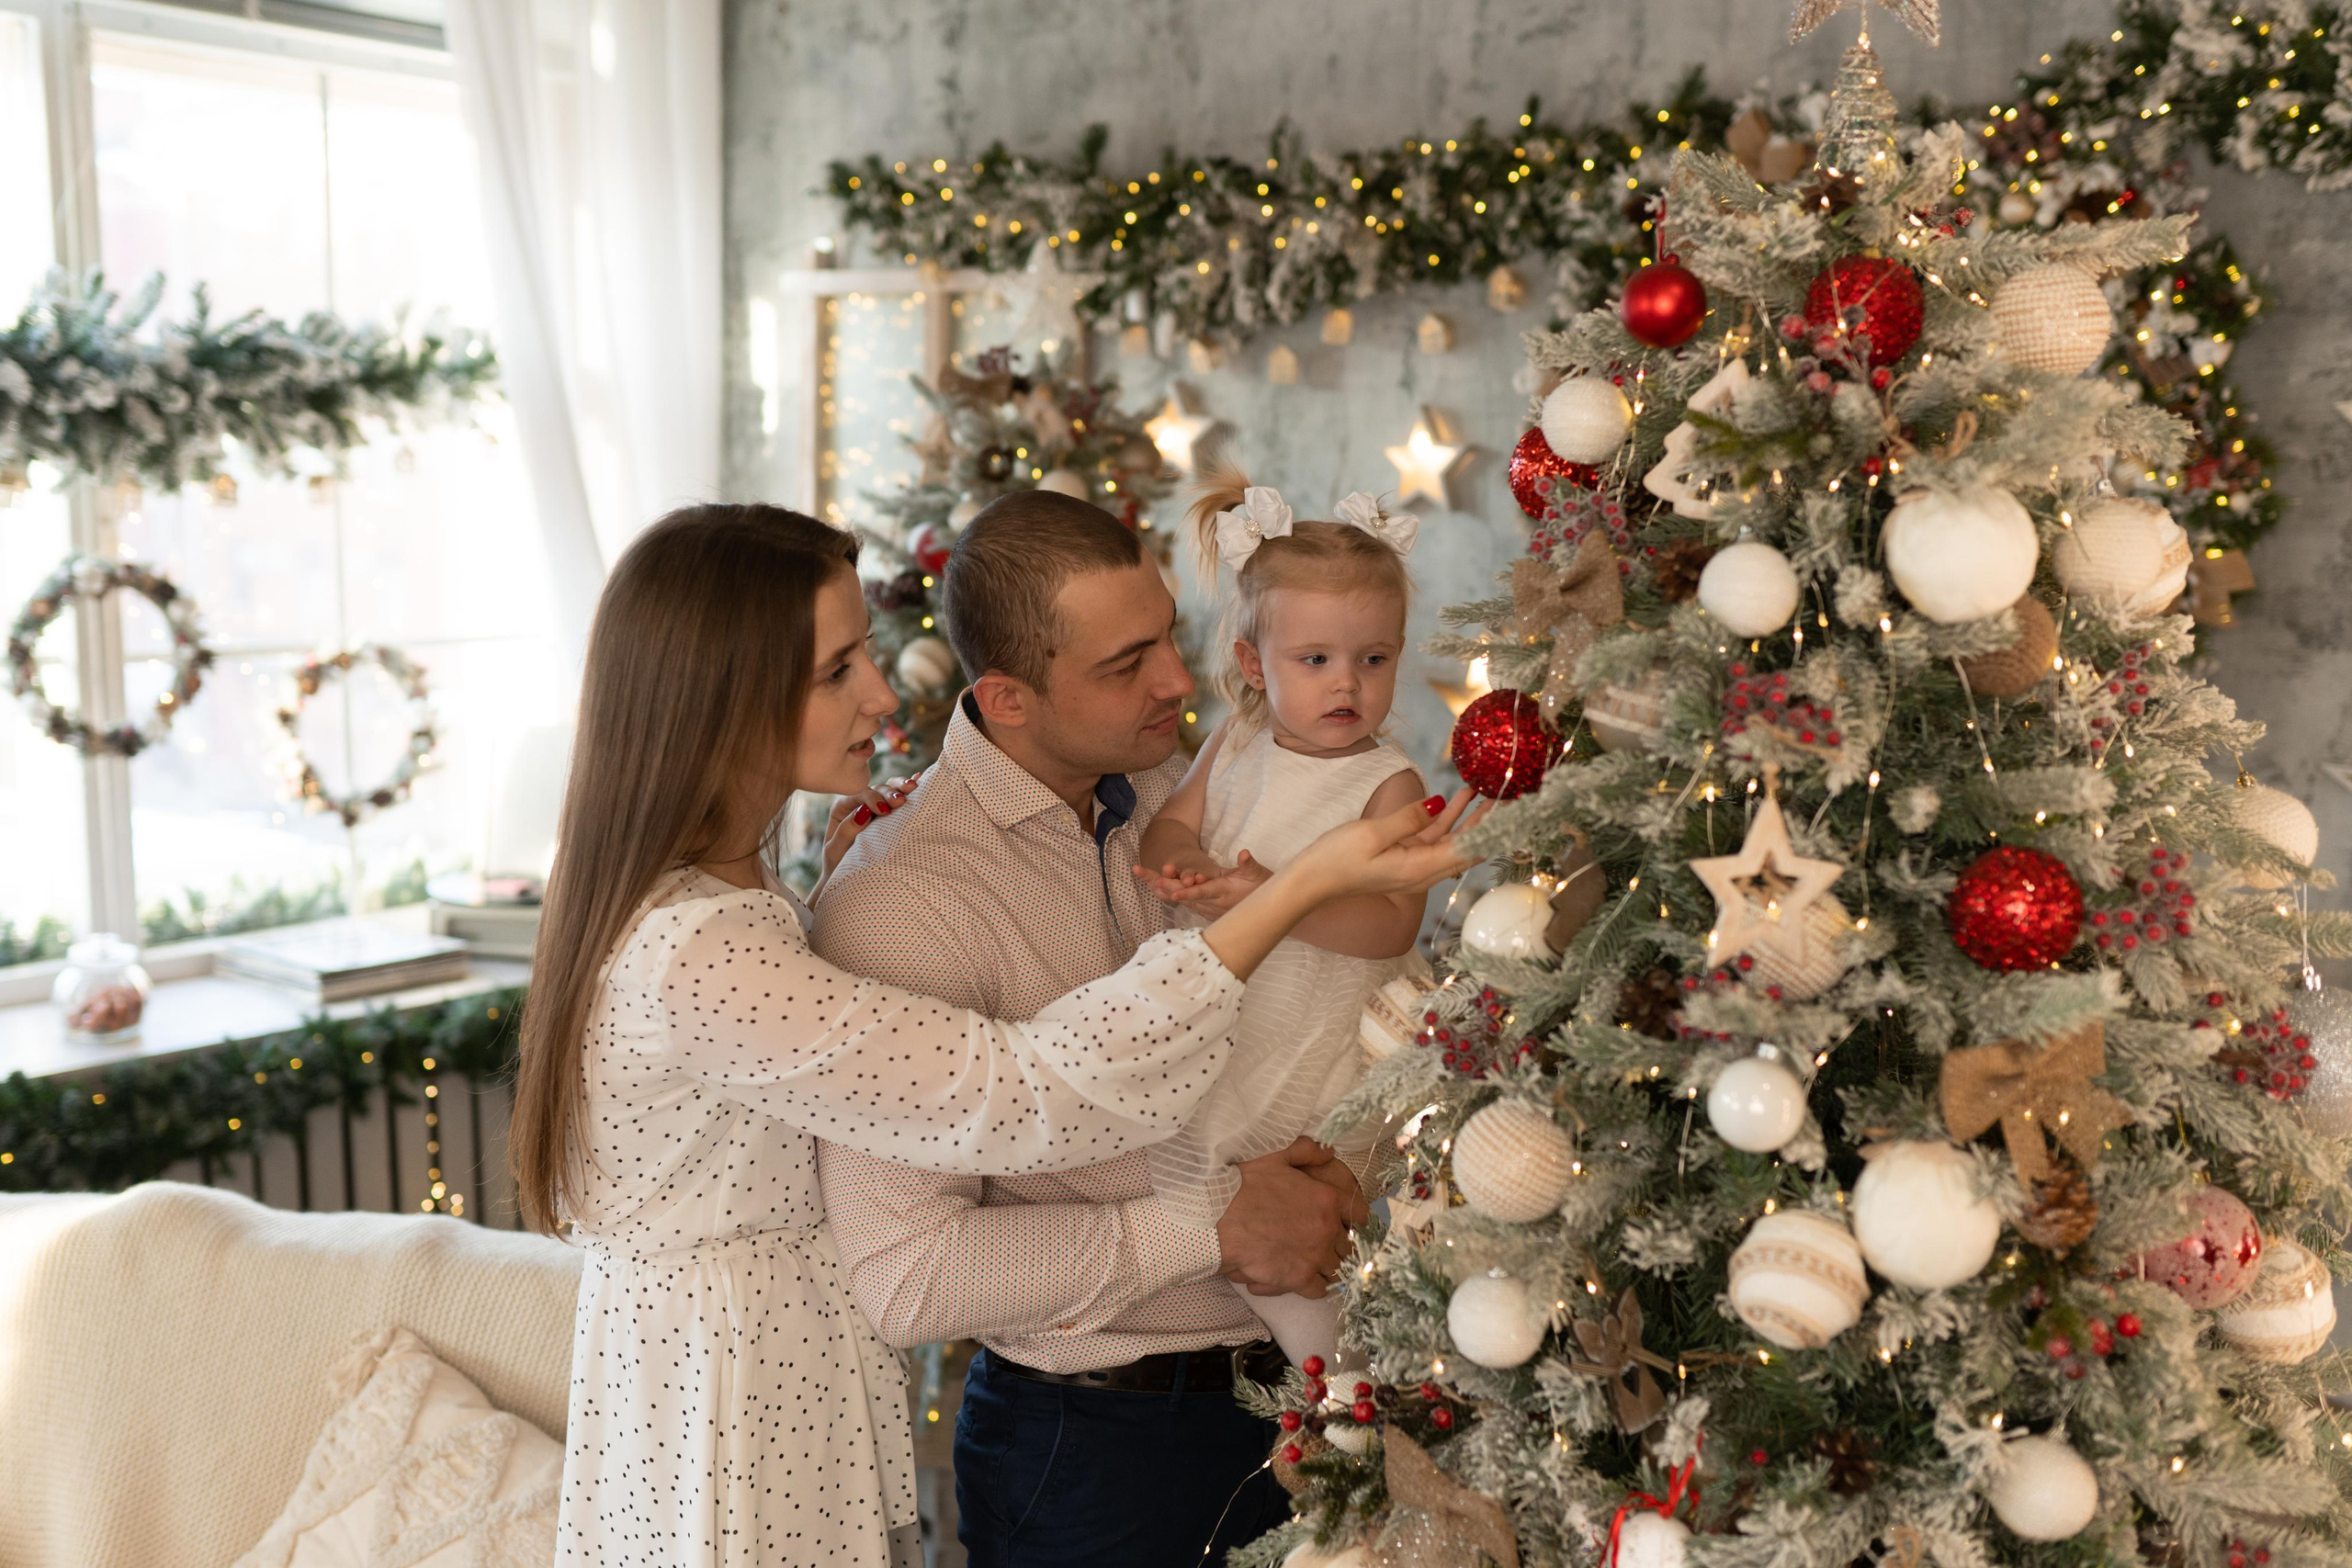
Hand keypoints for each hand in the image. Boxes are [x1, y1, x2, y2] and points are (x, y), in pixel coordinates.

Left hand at [822, 773, 918, 875]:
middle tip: (901, 800)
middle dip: (890, 793)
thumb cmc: (839, 866)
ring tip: (914, 788)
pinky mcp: (892, 812)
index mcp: (843, 809)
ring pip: (890, 788)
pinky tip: (920, 778)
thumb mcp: (835, 851)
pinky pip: (901, 795)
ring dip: (902, 787)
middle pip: (876, 789)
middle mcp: (860, 803)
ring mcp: (878, 806)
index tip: (884, 810)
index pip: (858, 796)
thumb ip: (845, 832)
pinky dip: (911, 788)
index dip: (872, 799)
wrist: (850, 879)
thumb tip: (863, 812)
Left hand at [1133, 851, 1270, 916]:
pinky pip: (1185, 902)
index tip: (1172, 892)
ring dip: (1163, 888)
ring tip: (1144, 876)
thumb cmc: (1261, 888)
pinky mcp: (1206, 910)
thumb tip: (1244, 853)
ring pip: (1181, 899)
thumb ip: (1249, 864)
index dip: (1187, 892)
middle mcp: (1212, 903)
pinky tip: (1156, 887)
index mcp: (1223, 892)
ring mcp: (1208, 908)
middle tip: (1145, 874)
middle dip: (1163, 884)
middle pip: (1183, 895)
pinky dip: (1170, 894)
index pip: (1202, 893)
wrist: (1264, 911)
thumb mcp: (1259, 874)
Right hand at [1214, 1137, 1356, 1298]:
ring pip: (1338, 1269)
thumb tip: (1329, 1152)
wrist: (1217, 1218)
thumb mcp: (1275, 1157)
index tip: (1351, 1225)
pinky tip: (1306, 1280)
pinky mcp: (1299, 1278)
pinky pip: (1320, 1289)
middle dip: (1341, 1245)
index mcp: (1326, 1198)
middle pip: (1349, 1245)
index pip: (1360, 1214)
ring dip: (1330, 1267)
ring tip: (1317, 1264)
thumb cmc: (1243, 1186)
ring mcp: (1315, 1256)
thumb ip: (1307, 1151)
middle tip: (1327, 1245)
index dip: (1357, 1220)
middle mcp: (1326, 1228)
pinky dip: (1316, 1286)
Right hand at [1280, 788, 1488, 904]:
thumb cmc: (1336, 859)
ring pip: (1449, 842)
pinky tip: (1454, 801)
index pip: (1467, 850)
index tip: (1510, 812)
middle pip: (1465, 848)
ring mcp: (1413, 866)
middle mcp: (1422, 872)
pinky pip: (1431, 840)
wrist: (1310, 881)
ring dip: (1466, 818)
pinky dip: (1445, 821)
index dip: (1490, 830)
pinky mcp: (1402, 859)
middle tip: (1506, 799)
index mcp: (1419, 869)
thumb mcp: (1373, 833)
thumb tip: (1440, 804)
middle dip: (1486, 824)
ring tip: (1483, 792)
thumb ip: (1410, 819)